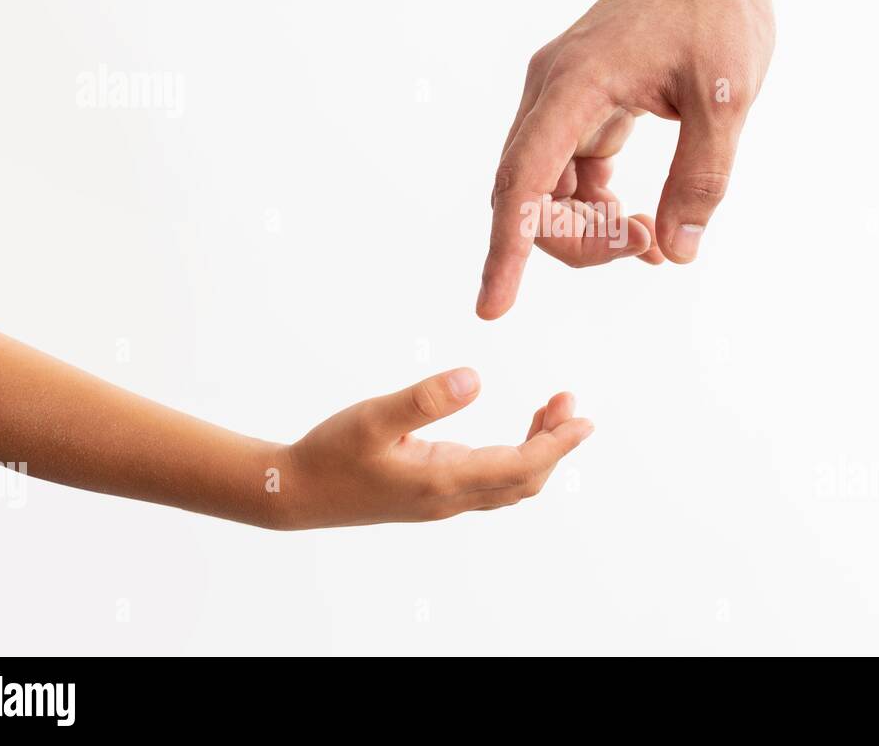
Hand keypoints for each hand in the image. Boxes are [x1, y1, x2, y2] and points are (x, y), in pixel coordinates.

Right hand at [273, 368, 591, 527]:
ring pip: (509, 484)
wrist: (294, 493)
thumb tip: (474, 379)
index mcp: (442, 480)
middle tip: (569, 402)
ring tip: (552, 410)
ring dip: (538, 451)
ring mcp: (442, 500)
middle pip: (525, 480)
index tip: (584, 420)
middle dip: (556, 444)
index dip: (558, 444)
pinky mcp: (432, 494)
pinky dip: (515, 458)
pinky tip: (515, 433)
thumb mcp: (373, 417)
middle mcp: (450, 497)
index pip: (520, 466)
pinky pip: (490, 482)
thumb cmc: (330, 452)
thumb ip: (424, 398)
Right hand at [478, 0, 776, 318]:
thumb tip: (676, 251)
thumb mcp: (726, 99)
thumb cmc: (721, 11)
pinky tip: (645, 222)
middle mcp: (553, 89)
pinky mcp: (584, 101)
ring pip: (547, 188)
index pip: (523, 180)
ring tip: (654, 239)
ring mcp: (564, 96)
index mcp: (575, 83)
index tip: (493, 307)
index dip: (506, 249)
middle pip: (528, 194)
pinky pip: (571, 171)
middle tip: (650, 248)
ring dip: (589, 227)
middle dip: (577, 241)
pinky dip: (598, 206)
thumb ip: (701, 180)